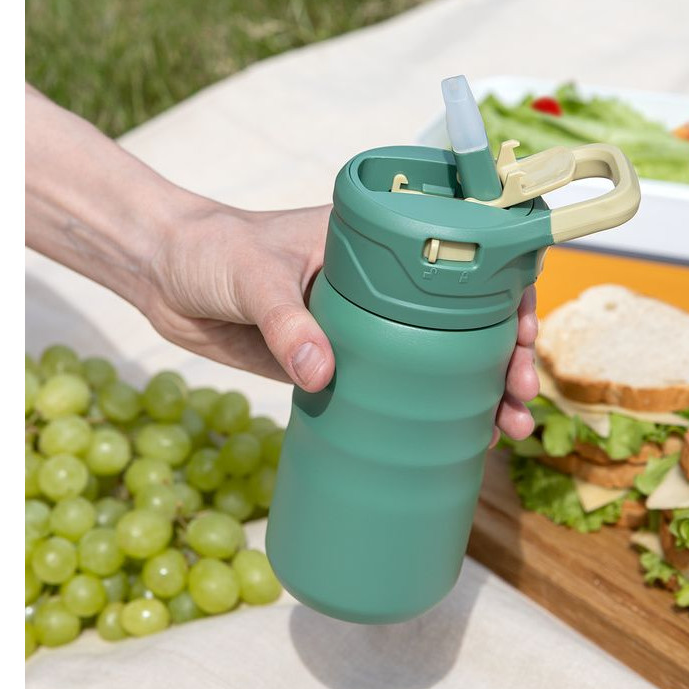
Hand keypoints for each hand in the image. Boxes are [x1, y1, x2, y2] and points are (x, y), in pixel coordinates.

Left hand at [142, 200, 538, 441]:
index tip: (524, 334)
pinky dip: (430, 417)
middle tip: (521, 397)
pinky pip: (396, 392)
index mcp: (380, 245)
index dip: (507, 296)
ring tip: (507, 429)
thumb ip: (287, 321)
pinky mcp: (339, 367)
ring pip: (440, 363)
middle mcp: (386, 288)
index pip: (465, 262)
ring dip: (480, 395)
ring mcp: (366, 330)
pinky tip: (459, 443)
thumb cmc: (213, 250)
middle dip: (507, 359)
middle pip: (466, 322)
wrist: (165, 275)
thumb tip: (324, 376)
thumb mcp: (253, 275)